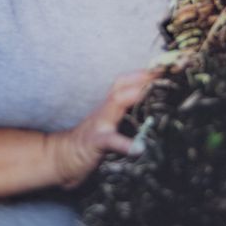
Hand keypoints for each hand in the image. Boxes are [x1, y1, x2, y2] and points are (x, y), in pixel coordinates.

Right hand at [47, 69, 154, 189]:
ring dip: (132, 96)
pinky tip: (138, 149)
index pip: (125, 83)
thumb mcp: (107, 124)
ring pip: (114, 103)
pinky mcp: (94, 144)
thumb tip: (150, 108)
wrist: (61, 157)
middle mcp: (104, 111)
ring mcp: (98, 125)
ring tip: (150, 91)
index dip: (142, 74)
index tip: (163, 67)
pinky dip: (124, 144)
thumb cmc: (90, 140)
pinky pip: (110, 140)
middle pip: (120, 86)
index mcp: (108, 107)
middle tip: (160, 72)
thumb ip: (124, 114)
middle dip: (140, 77)